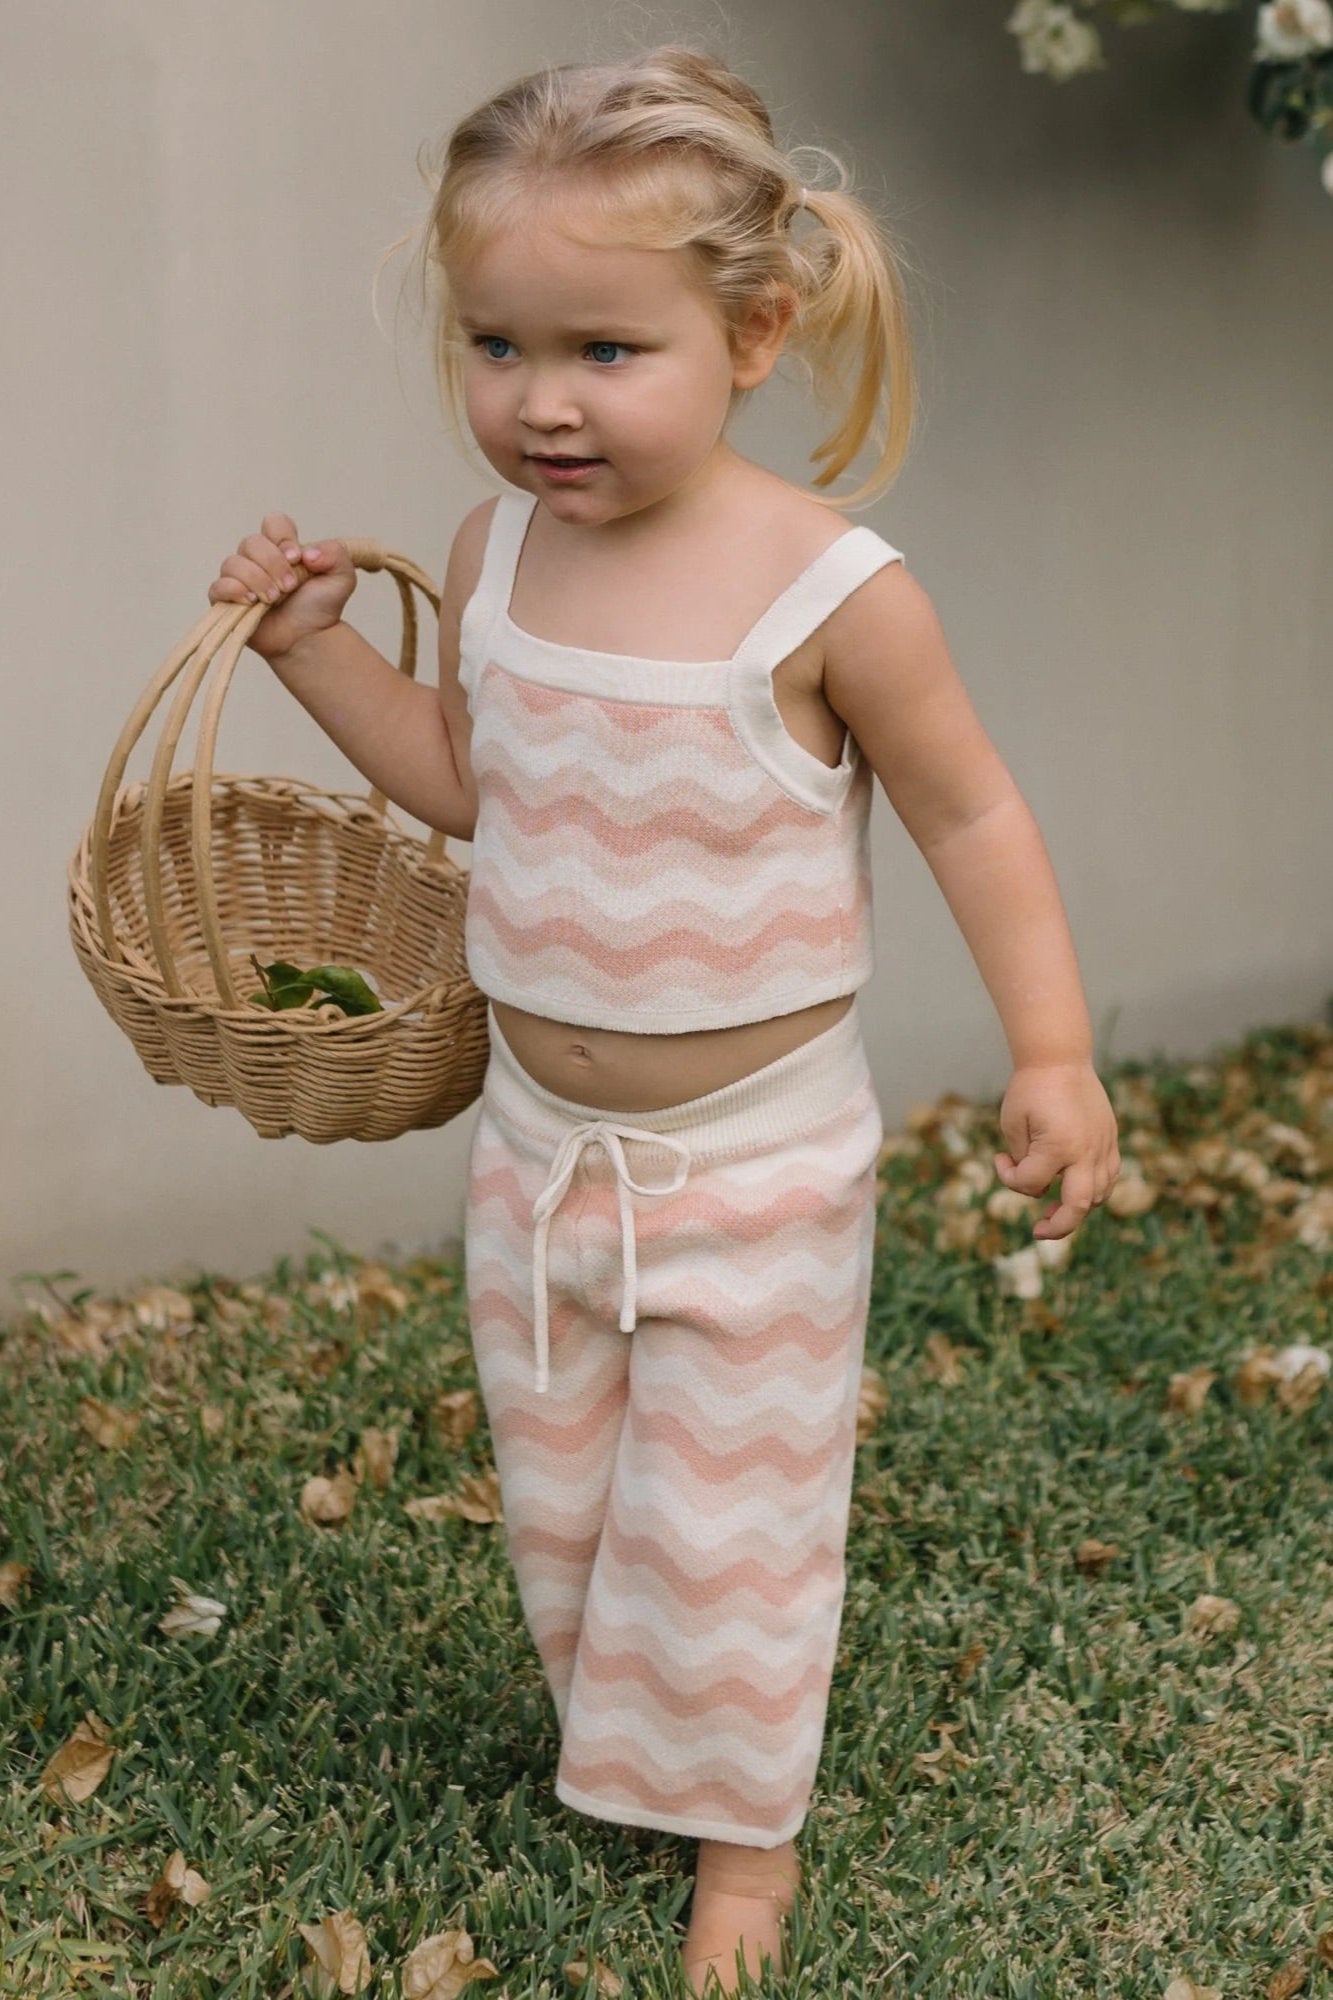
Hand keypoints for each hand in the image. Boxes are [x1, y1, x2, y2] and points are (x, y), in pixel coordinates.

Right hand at [207, 511, 356, 662]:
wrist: (309, 640)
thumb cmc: (320, 608)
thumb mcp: (342, 579)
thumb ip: (335, 555)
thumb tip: (308, 552)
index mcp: (281, 548)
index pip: (273, 523)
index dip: (282, 537)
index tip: (296, 558)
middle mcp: (257, 559)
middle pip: (251, 542)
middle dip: (273, 564)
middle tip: (290, 587)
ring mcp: (239, 578)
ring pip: (233, 563)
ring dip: (257, 580)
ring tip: (274, 599)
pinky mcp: (226, 600)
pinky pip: (218, 586)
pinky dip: (235, 590)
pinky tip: (252, 602)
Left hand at [993, 1061, 1120, 1239]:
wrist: (1060, 1058)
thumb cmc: (1030, 1089)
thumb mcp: (1012, 1123)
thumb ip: (1022, 1159)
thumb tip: (1035, 1185)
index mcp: (1057, 1146)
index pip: (1031, 1184)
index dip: (1009, 1178)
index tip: (999, 1158)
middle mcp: (1085, 1151)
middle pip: (1078, 1206)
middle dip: (1058, 1226)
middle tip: (1038, 1231)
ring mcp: (1102, 1146)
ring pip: (1099, 1195)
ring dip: (1077, 1208)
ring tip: (1055, 1209)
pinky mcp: (1110, 1139)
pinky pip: (1109, 1176)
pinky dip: (1094, 1190)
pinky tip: (1074, 1187)